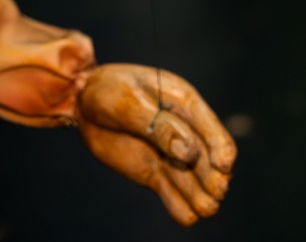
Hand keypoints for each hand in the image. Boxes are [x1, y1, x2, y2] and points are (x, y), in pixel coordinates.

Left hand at [74, 64, 235, 225]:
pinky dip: (183, 210)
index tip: (220, 167)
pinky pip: (177, 200)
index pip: (217, 136)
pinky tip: (184, 213)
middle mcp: (186, 133)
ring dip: (203, 199)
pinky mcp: (157, 175)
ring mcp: (172, 157)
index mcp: (186, 106)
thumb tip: (187, 151)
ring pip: (198, 187)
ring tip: (202, 206)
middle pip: (212, 166)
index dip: (222, 154)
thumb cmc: (107, 91)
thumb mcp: (128, 100)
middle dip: (214, 180)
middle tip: (209, 191)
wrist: (83, 100)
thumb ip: (158, 124)